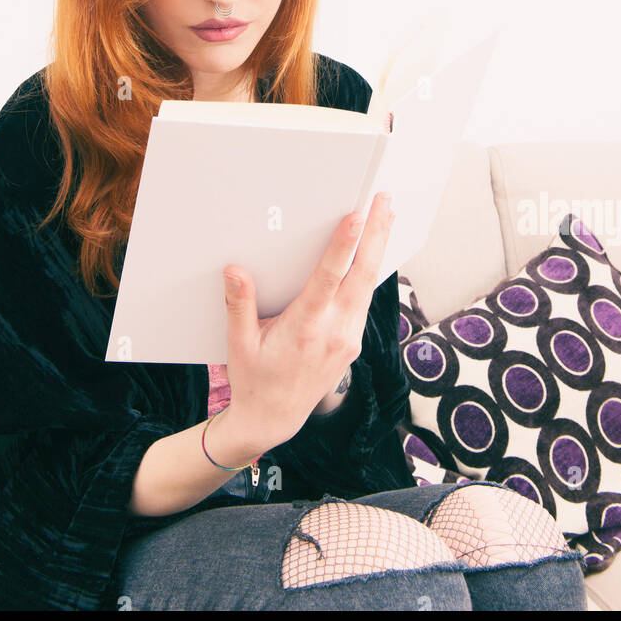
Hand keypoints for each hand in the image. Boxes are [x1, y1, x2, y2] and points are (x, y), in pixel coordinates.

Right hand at [220, 191, 394, 447]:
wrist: (273, 420)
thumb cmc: (254, 380)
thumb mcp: (239, 344)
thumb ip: (239, 305)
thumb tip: (234, 270)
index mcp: (305, 328)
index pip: (330, 278)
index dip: (344, 245)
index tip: (356, 217)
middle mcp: (334, 332)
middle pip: (363, 274)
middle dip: (376, 234)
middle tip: (384, 200)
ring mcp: (348, 338)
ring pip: (369, 285)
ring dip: (378, 249)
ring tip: (385, 216)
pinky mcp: (352, 342)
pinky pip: (365, 299)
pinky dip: (370, 271)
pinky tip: (373, 253)